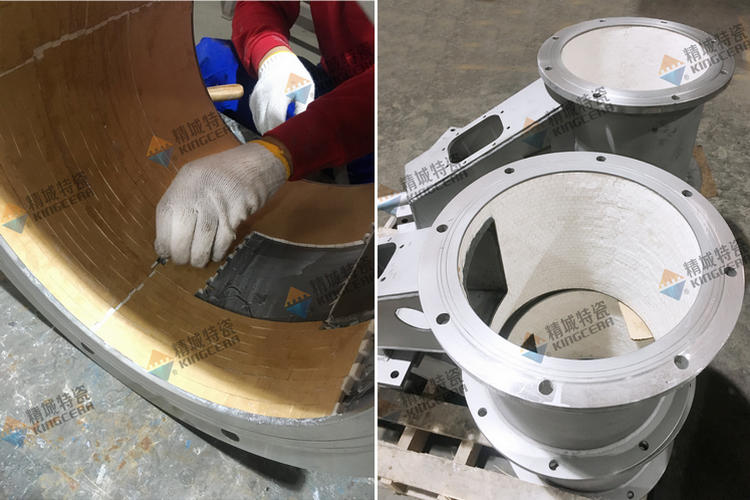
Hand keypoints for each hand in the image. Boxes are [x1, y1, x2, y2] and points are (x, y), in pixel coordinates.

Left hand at [155, 141, 288, 266]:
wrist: (253, 165)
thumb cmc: (219, 174)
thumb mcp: (191, 178)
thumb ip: (178, 203)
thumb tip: (166, 239)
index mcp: (183, 185)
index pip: (166, 219)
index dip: (164, 241)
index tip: (166, 252)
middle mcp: (198, 194)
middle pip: (183, 234)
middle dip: (180, 255)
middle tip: (182, 260)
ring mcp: (218, 205)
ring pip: (204, 242)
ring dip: (199, 257)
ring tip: (198, 261)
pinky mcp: (237, 215)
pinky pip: (224, 240)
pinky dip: (217, 252)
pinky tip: (215, 253)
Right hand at [250, 48, 314, 133]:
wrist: (278, 61)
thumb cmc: (295, 75)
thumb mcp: (306, 89)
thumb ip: (303, 107)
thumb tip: (302, 124)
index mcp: (280, 92)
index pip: (277, 117)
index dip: (281, 129)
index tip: (287, 139)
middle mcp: (265, 95)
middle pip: (265, 122)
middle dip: (273, 133)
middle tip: (282, 143)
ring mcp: (257, 97)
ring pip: (258, 121)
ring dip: (267, 130)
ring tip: (277, 136)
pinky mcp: (253, 99)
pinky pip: (256, 116)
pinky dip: (262, 123)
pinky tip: (270, 126)